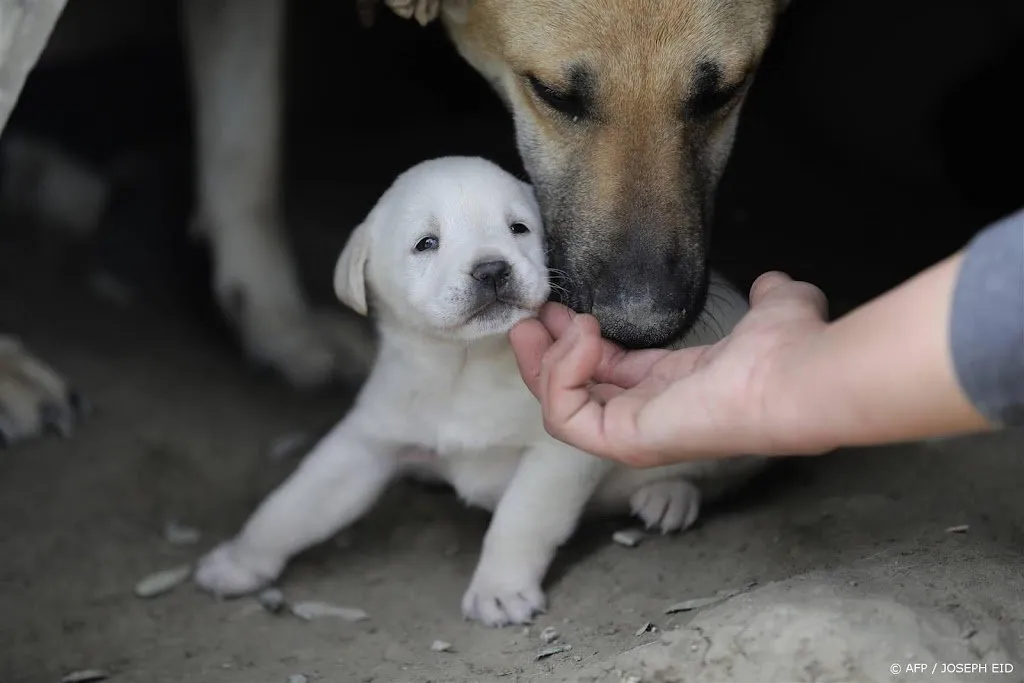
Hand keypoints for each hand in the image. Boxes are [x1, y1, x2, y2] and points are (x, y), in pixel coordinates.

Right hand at [509, 272, 833, 466]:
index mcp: (673, 386)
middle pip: (572, 393)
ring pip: (559, 408)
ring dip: (544, 362)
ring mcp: (634, 432)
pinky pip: (566, 415)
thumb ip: (769, 295)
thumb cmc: (789, 351)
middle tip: (530, 318)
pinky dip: (562, 373)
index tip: (558, 308)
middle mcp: (649, 413)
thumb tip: (773, 282)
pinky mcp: (625, 439)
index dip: (577, 341)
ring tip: (547, 323)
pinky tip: (582, 335)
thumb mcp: (774, 309)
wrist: (797, 375)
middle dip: (544, 354)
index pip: (606, 372)